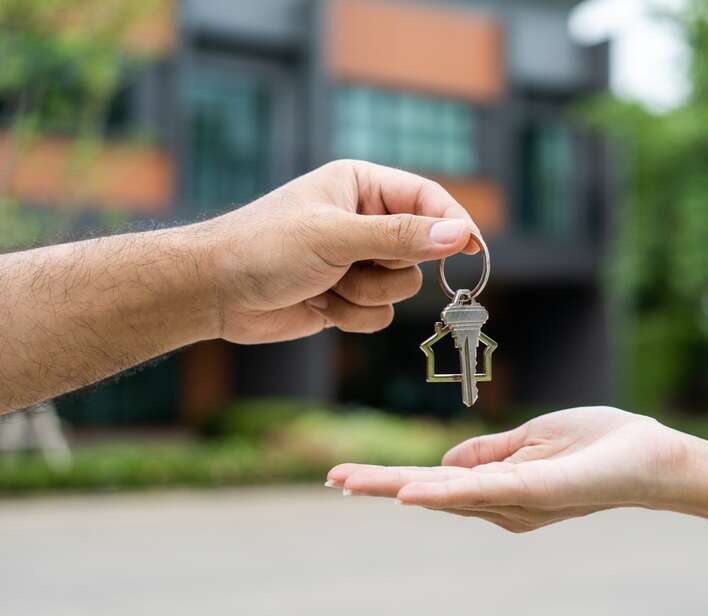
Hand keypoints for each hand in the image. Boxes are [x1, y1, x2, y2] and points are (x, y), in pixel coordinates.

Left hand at [198, 160, 478, 343]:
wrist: (214, 293)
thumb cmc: (264, 247)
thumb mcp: (336, 236)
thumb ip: (400, 237)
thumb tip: (458, 235)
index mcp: (362, 186)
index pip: (427, 199)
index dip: (452, 224)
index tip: (472, 249)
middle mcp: (365, 220)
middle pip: (420, 251)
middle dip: (387, 267)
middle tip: (351, 265)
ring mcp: (357, 260)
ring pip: (402, 289)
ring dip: (364, 295)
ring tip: (324, 285)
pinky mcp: (348, 296)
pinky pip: (381, 315)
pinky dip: (352, 317)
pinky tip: (317, 304)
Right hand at [328, 407, 697, 532]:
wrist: (656, 456)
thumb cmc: (601, 445)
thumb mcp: (534, 440)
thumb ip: (490, 455)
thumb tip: (443, 464)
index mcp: (502, 487)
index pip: (437, 482)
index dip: (394, 479)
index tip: (348, 476)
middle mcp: (505, 504)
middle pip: (432, 493)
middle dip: (380, 486)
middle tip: (333, 478)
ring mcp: (519, 502)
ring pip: (448, 494)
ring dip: (396, 487)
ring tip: (349, 481)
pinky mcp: (539, 493)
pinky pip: (486, 492)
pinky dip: (446, 492)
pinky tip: (412, 490)